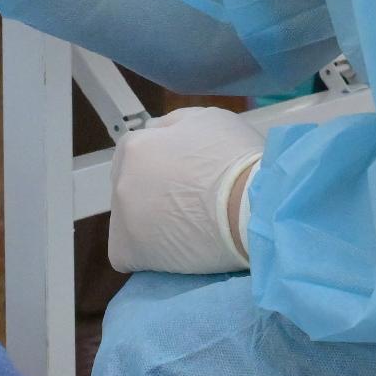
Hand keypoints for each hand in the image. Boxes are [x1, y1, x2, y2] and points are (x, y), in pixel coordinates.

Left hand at [108, 106, 266, 275]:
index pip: (134, 156)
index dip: (159, 167)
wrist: (253, 207)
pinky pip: (126, 255)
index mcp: (136, 147)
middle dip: (151, 193)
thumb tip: (155, 130)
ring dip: (149, 225)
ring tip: (185, 230)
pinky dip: (145, 255)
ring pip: (128, 221)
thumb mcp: (207, 120)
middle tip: (187, 203)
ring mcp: (122, 216)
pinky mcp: (128, 250)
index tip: (182, 180)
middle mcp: (121, 179)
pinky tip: (171, 252)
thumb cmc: (236, 160)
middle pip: (129, 188)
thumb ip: (172, 124)